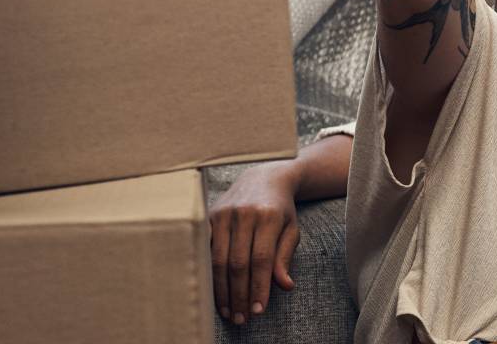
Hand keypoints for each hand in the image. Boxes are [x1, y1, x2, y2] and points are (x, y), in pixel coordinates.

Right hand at [209, 162, 302, 324]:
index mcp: (268, 216)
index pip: (262, 259)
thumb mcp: (291, 229)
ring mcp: (223, 214)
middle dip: (239, 294)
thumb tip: (284, 286)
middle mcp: (244, 214)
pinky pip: (205, 250)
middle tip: (240, 318)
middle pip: (238, 263)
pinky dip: (209, 274)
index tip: (258, 311)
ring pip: (218, 259)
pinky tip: (213, 291)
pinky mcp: (208, 216)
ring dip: (222, 290)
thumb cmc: (281, 209)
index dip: (258, 287)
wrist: (263, 177)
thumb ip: (285, 257)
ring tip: (227, 311)